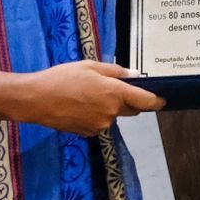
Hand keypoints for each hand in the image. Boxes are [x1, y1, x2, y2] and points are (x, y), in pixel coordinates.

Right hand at [21, 61, 163, 134]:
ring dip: (110, 107)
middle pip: (131, 109)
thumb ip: (116, 72)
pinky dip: (97, 115)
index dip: (156, 101)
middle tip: (114, 89)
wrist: (37, 100)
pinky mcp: (89, 133)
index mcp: (115, 93)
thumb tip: (136, 76)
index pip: (146, 101)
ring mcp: (101, 125)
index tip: (162, 100)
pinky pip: (100, 122)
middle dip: (130, 101)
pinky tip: (80, 106)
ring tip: (87, 95)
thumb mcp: (90, 66)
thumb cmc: (62, 77)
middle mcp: (112, 112)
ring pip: (114, 116)